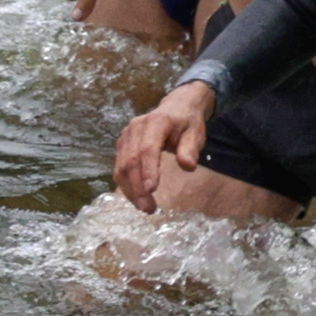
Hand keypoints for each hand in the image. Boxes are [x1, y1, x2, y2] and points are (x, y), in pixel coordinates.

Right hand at [109, 83, 212, 204]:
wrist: (176, 107)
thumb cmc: (187, 123)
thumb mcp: (195, 132)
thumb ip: (190, 148)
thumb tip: (188, 166)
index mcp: (156, 122)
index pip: (148, 148)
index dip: (148, 170)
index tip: (152, 190)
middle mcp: (136, 128)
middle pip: (131, 160)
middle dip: (137, 186)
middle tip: (148, 208)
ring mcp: (126, 136)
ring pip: (121, 166)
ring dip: (130, 189)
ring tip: (143, 207)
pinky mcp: (122, 145)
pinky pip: (119, 167)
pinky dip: (126, 184)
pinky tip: (136, 198)